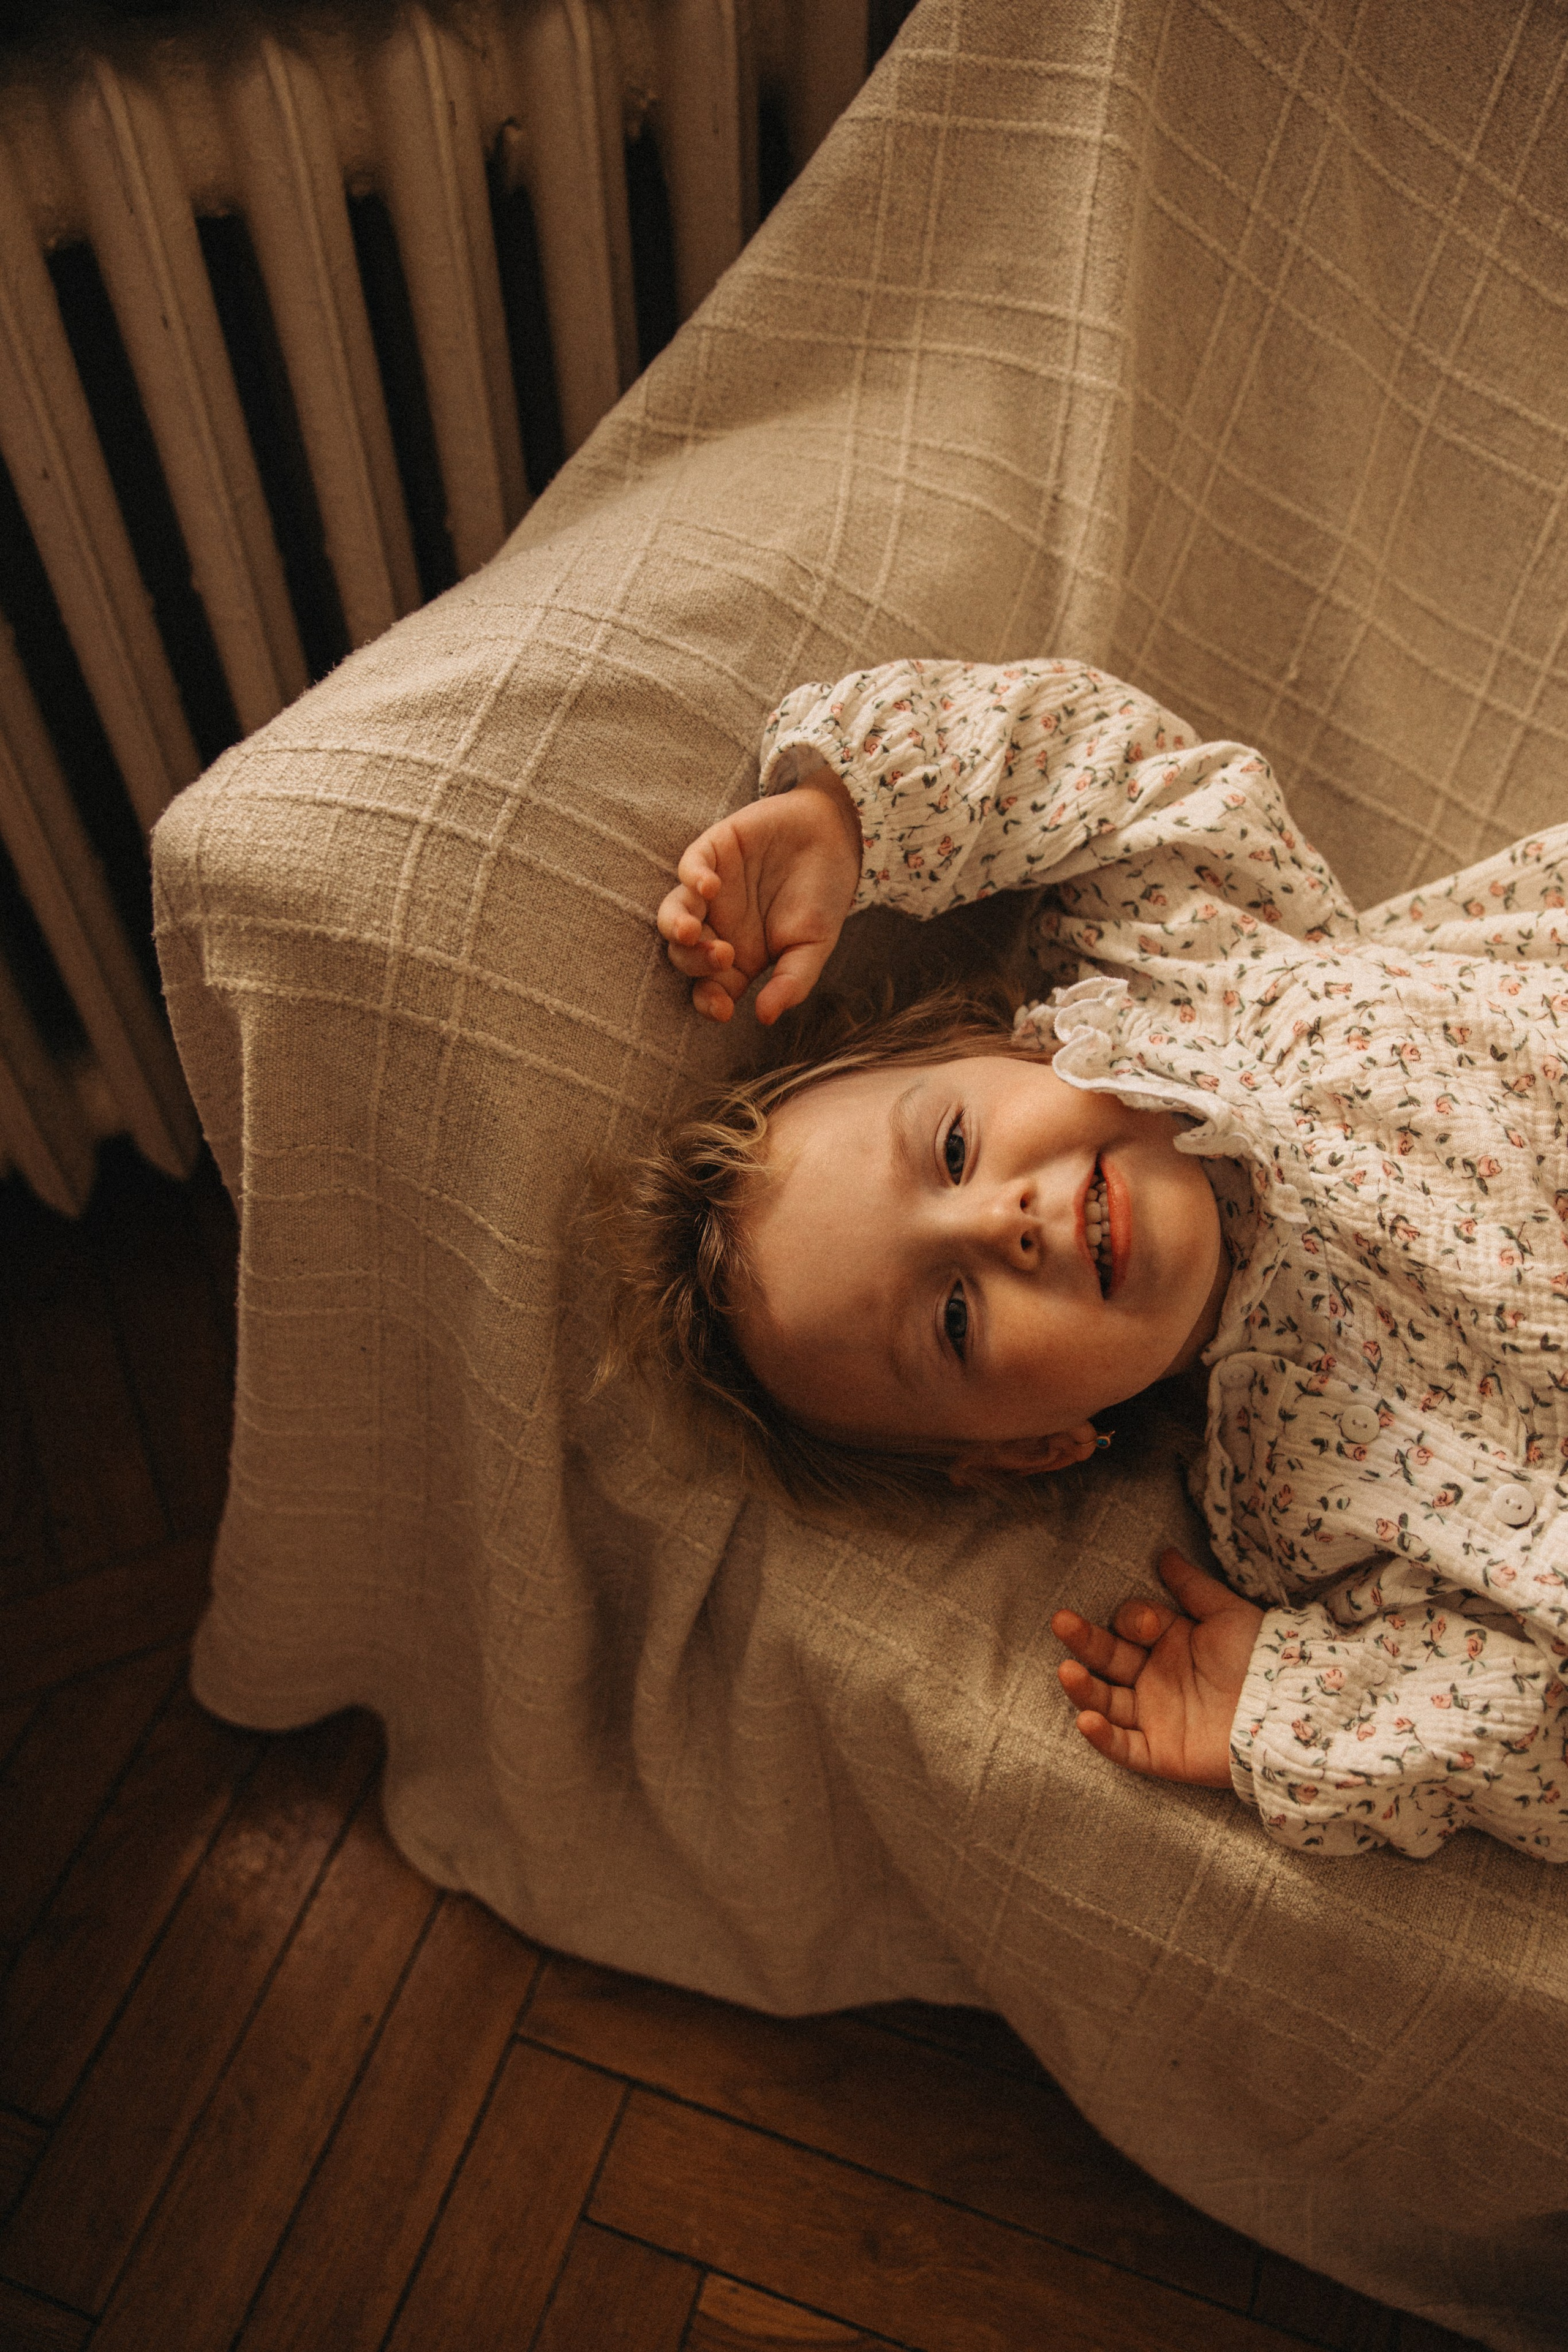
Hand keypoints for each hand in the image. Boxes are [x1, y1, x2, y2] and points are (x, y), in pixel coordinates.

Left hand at [657, 770, 861, 1023]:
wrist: (835, 839)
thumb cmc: (823, 897)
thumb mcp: (814, 946)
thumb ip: (791, 981)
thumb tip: (765, 1017)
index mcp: (739, 958)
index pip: (710, 988)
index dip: (708, 1002)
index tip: (723, 1010)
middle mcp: (717, 928)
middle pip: (684, 955)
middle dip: (696, 962)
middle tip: (725, 956)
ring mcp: (710, 892)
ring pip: (673, 914)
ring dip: (676, 926)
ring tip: (692, 931)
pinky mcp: (712, 853)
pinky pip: (688, 868)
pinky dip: (693, 877)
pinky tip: (711, 886)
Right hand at [1051, 1549, 1262, 1787]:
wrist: (1287, 1709)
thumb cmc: (1260, 1657)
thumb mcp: (1227, 1614)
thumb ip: (1193, 1586)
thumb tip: (1164, 1553)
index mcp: (1168, 1643)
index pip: (1130, 1626)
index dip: (1132, 1621)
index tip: (1148, 1623)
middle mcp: (1154, 1678)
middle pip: (1108, 1659)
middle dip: (1084, 1641)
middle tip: (1062, 1622)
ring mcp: (1154, 1717)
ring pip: (1106, 1701)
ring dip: (1083, 1688)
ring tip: (1066, 1672)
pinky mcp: (1160, 1753)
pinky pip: (1123, 1747)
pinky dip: (1102, 1737)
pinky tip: (1086, 1720)